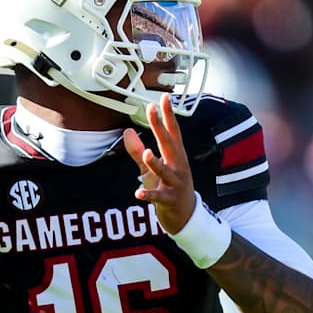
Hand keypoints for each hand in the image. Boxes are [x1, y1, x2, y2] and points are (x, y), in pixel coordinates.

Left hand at [123, 93, 195, 233]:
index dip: (168, 115)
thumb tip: (127, 131)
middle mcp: (178, 166)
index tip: (164, 97)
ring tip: (148, 153)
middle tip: (153, 111)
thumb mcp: (152, 168)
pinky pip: (158, 197)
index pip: (172, 132)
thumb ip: (138, 151)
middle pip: (169, 144)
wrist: (186, 216)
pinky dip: (149, 194)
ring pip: (165, 171)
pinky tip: (138, 192)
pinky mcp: (169, 200)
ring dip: (156, 163)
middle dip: (161, 127)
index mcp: (175, 156)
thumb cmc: (169, 188)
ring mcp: (175, 183)